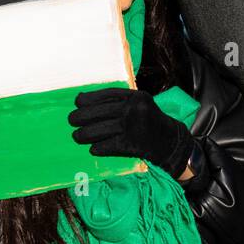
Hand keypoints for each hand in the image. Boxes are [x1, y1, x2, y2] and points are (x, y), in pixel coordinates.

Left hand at [68, 88, 193, 177]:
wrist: (171, 142)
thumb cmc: (150, 122)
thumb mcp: (140, 104)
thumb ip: (120, 101)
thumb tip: (87, 102)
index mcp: (135, 96)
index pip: (107, 94)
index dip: (90, 98)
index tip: (77, 102)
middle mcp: (134, 109)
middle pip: (101, 112)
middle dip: (82, 117)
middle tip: (72, 120)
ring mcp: (134, 127)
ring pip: (102, 130)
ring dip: (85, 134)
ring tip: (77, 136)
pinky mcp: (133, 144)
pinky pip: (110, 145)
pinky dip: (99, 148)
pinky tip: (93, 149)